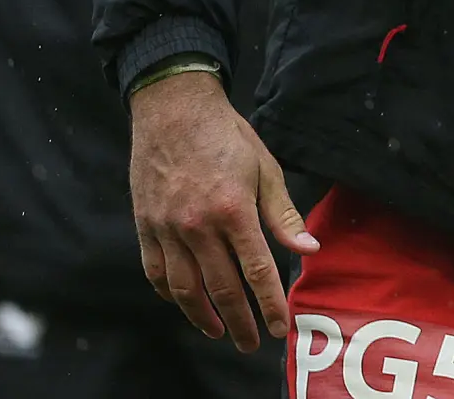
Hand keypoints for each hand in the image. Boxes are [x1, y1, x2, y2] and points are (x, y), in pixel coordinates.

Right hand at [128, 70, 316, 349]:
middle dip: (238, 321)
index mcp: (233, 210)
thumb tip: (308, 249)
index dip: (268, 303)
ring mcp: (166, 228)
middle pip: (219, 288)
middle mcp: (197, 226)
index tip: (278, 327)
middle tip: (250, 343)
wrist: (174, 111)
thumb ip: (283, 214)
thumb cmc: (228, 137)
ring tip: (219, 331)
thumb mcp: (266, 169)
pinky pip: (155, 272)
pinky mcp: (145, 226)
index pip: (256, 270)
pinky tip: (185, 303)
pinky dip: (170, 294)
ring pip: (184, 288)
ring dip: (202, 316)